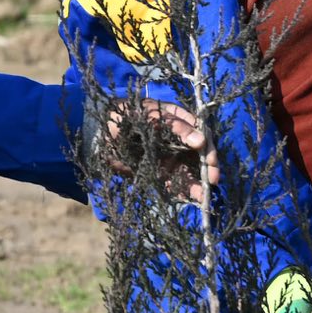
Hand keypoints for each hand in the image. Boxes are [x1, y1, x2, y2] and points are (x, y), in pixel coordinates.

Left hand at [102, 100, 219, 202]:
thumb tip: (200, 140)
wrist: (98, 135)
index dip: (206, 144)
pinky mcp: (160, 175)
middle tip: (213, 178)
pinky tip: (195, 198)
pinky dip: (185, 191)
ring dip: (199, 182)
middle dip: (208, 167)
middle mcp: (177, 141)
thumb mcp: (150, 115)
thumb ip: (174, 126)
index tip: (207, 155)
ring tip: (204, 194)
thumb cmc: (125, 117)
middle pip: (199, 155)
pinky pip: (175, 184)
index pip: (199, 132)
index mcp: (178, 121)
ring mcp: (169, 159)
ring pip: (190, 171)